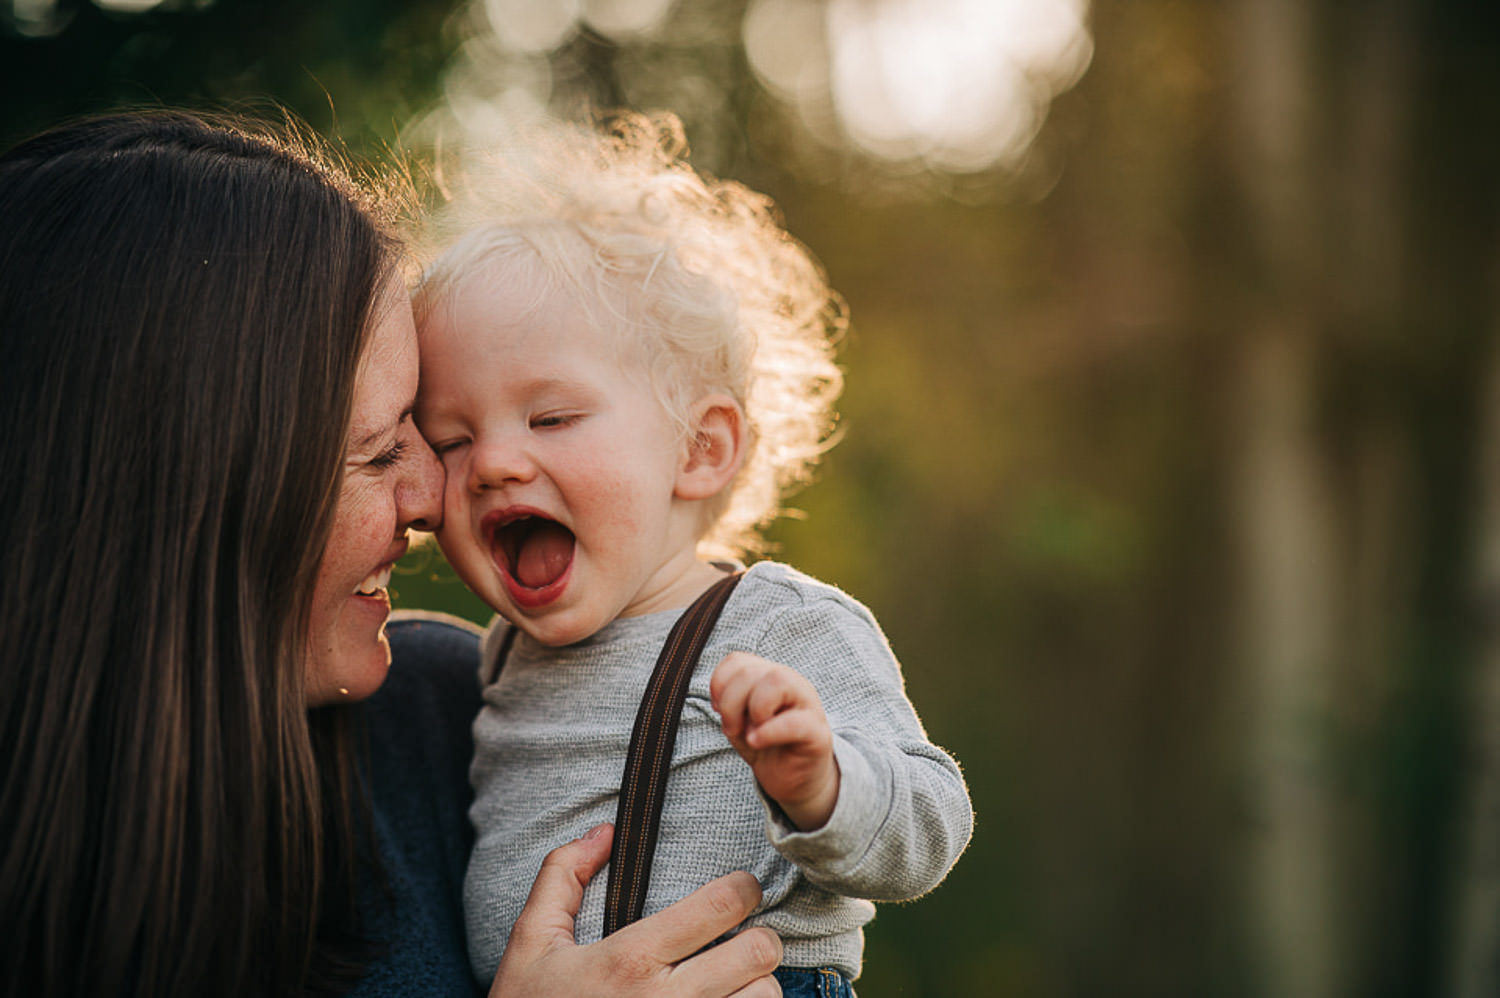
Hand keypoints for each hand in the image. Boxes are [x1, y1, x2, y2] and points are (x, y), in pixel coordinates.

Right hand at [488, 824, 782, 997]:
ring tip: (735, 982)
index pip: (721, 905)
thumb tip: (604, 833)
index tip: (740, 889)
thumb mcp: (529, 943)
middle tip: (743, 937)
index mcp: (629, 959)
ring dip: (757, 986)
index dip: (743, 888)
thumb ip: (562, 876)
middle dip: (759, 938)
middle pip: (759, 952)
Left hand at [710, 652, 839, 830]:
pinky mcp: (817, 732)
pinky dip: (767, 732)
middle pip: (751, 671)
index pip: (738, 661)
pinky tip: (757, 742)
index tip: (718, 709)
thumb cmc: (766, 746)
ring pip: (776, 681)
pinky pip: (793, 722)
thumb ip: (730, 703)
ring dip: (752, 710)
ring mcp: (807, 704)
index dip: (719, 684)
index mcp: (770, 676)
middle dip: (730, 703)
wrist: (795, 780)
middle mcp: (791, 683)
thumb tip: (723, 700)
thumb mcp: (740, 721)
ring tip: (750, 734)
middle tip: (733, 729)